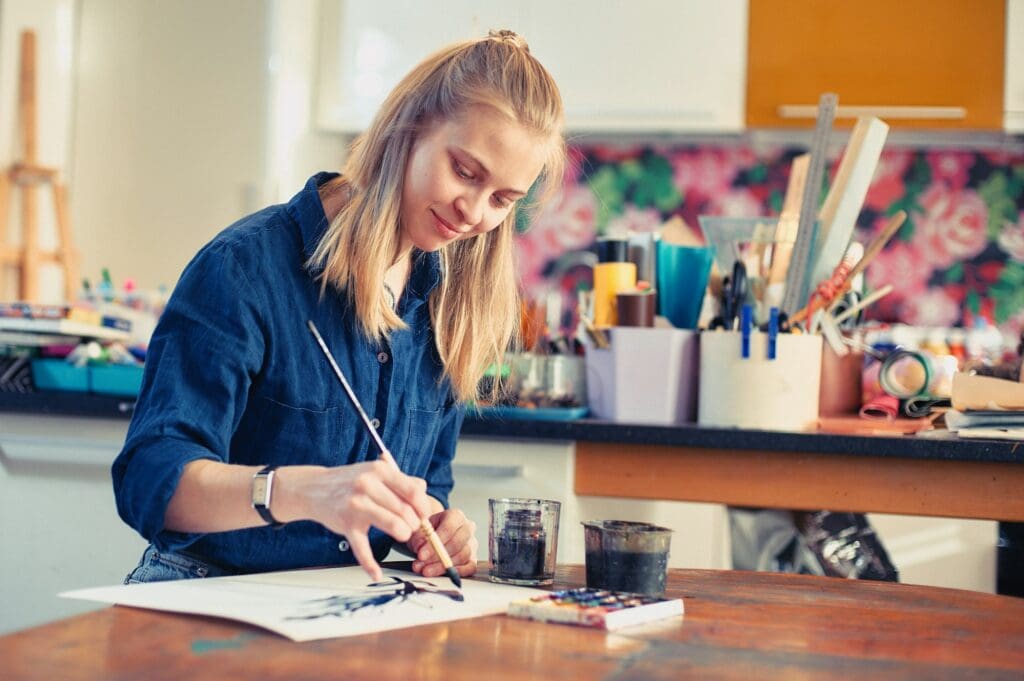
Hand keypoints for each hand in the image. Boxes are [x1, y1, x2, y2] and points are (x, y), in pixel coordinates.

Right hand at [283, 461, 432, 581]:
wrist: (313, 488)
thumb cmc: (350, 481)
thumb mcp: (375, 472)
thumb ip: (400, 480)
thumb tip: (423, 490)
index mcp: (380, 470)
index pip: (413, 492)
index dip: (423, 507)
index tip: (424, 516)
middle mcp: (368, 485)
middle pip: (406, 511)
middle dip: (414, 524)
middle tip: (412, 528)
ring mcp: (356, 505)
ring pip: (393, 525)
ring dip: (403, 535)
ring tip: (402, 536)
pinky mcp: (346, 524)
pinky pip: (362, 549)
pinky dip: (370, 564)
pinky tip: (376, 574)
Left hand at [407, 508, 477, 577]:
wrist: (433, 537)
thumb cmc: (427, 532)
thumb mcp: (419, 531)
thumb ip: (418, 538)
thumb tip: (420, 547)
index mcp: (455, 516)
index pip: (449, 527)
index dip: (435, 542)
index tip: (421, 554)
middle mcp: (467, 528)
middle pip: (458, 543)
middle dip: (437, 556)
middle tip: (421, 564)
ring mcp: (472, 543)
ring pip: (462, 556)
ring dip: (442, 566)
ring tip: (425, 570)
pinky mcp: (473, 558)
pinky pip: (470, 567)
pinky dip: (457, 572)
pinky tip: (443, 574)